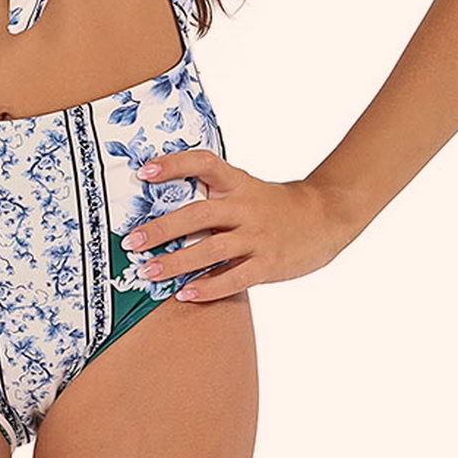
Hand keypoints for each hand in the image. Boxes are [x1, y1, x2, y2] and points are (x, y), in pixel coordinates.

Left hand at [123, 151, 359, 301]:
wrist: (326, 216)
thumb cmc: (274, 206)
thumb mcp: (246, 189)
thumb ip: (213, 194)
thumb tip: (162, 204)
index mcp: (238, 183)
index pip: (204, 163)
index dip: (174, 165)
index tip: (143, 172)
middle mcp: (246, 207)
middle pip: (199, 215)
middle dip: (162, 228)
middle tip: (131, 241)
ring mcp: (258, 237)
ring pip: (211, 250)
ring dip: (176, 262)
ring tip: (148, 272)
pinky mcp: (268, 264)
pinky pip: (234, 278)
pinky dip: (208, 287)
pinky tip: (185, 294)